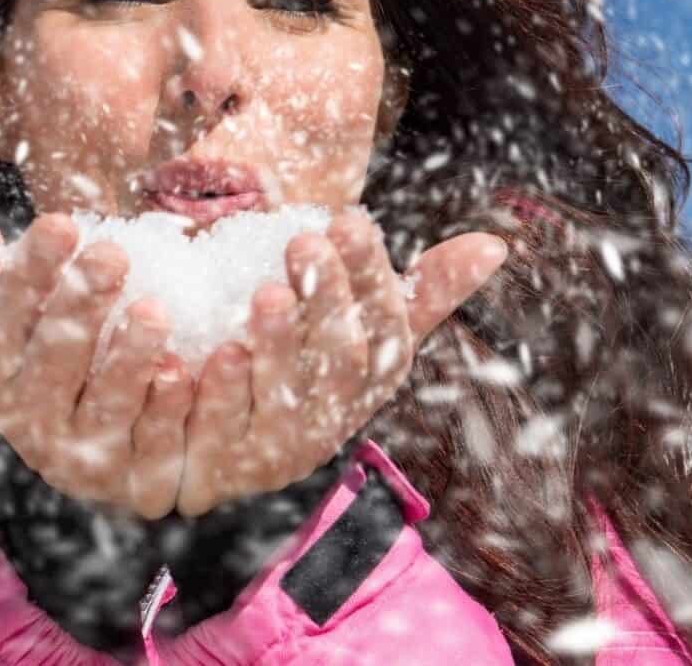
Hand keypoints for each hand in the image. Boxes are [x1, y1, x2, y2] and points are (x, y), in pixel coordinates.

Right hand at [0, 190, 192, 519]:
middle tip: (112, 255)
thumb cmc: (44, 360)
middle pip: (54, 362)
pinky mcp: (138, 481)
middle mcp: (30, 420)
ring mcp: (83, 458)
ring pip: (106, 408)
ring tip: (155, 310)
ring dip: (128, 360)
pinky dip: (173, 410)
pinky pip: (157, 447)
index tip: (61, 225)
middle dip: (80, 308)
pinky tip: (189, 370)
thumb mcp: (7, 315)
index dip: (31, 274)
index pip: (6, 319)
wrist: (89, 457)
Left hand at [173, 208, 508, 515]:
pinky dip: (206, 396)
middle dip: (326, 301)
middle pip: (338, 363)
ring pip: (282, 403)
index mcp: (367, 384)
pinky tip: (195, 355)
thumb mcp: (365, 337)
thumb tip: (496, 244)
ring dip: (277, 348)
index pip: (382, 329)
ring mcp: (273, 453)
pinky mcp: (214, 471)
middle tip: (304, 241)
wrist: (216, 463)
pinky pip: (211, 436)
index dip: (367, 277)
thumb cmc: (305, 379)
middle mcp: (329, 423)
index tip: (349, 219)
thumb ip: (422, 294)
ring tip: (265, 293)